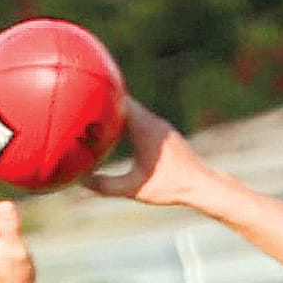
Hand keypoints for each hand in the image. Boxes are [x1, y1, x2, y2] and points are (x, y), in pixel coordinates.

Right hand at [84, 97, 210, 207]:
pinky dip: (126, 123)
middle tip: (80, 106)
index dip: (99, 95)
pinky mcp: (164, 134)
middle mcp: (153, 121)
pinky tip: (116, 133)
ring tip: (92, 119)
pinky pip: (141, 120)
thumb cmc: (171, 186)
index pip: (118, 100)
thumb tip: (81, 181)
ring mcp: (160, 126)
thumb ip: (106, 185)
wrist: (202, 185)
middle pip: (123, 102)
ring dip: (115, 114)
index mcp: (144, 128)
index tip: (81, 94)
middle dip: (102, 104)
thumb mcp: (135, 189)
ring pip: (132, 111)